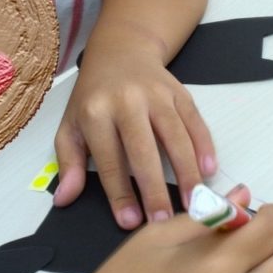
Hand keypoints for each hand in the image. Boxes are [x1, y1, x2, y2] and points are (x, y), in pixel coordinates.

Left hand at [53, 35, 215, 228]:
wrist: (121, 51)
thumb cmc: (94, 96)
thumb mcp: (71, 125)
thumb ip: (69, 163)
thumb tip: (64, 198)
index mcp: (95, 112)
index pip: (109, 159)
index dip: (120, 193)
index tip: (129, 221)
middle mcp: (127, 101)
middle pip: (143, 150)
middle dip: (154, 188)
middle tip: (164, 221)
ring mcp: (156, 95)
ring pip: (175, 136)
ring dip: (187, 172)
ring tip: (193, 203)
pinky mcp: (179, 92)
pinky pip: (195, 122)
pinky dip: (204, 146)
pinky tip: (208, 171)